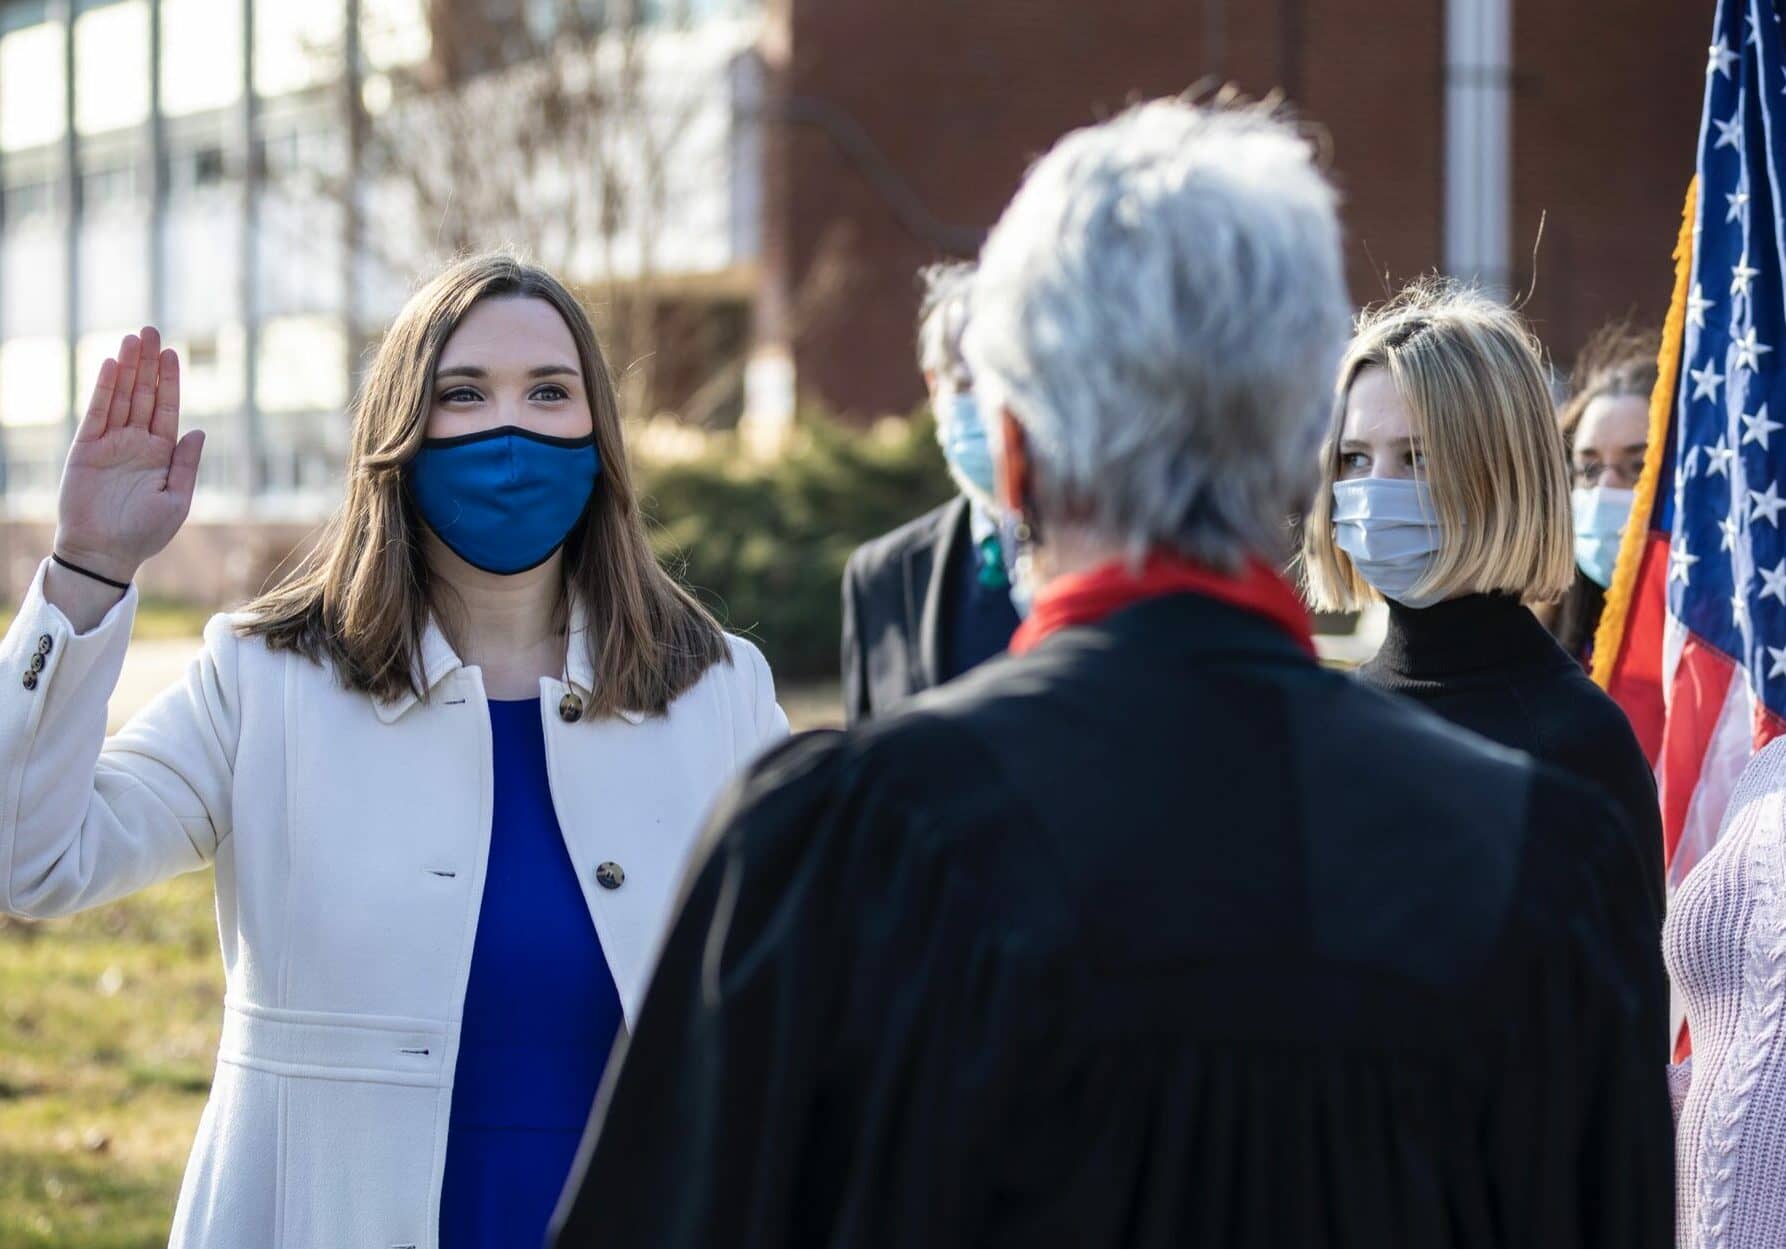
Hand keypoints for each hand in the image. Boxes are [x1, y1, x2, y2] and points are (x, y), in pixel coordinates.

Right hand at [53, 327, 203, 584]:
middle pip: (144, 395)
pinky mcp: (86, 449)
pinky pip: (97, 413)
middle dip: (147, 364)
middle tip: (150, 331)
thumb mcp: (177, 498)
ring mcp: (111, 443)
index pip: (167, 408)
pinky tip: (111, 366)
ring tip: (132, 339)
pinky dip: (104, 390)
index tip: (172, 353)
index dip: (169, 381)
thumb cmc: (144, 533)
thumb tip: (199, 430)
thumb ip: (186, 463)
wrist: (105, 554)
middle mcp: (136, 443)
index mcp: (161, 453)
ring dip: (127, 368)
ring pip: (121, 397)